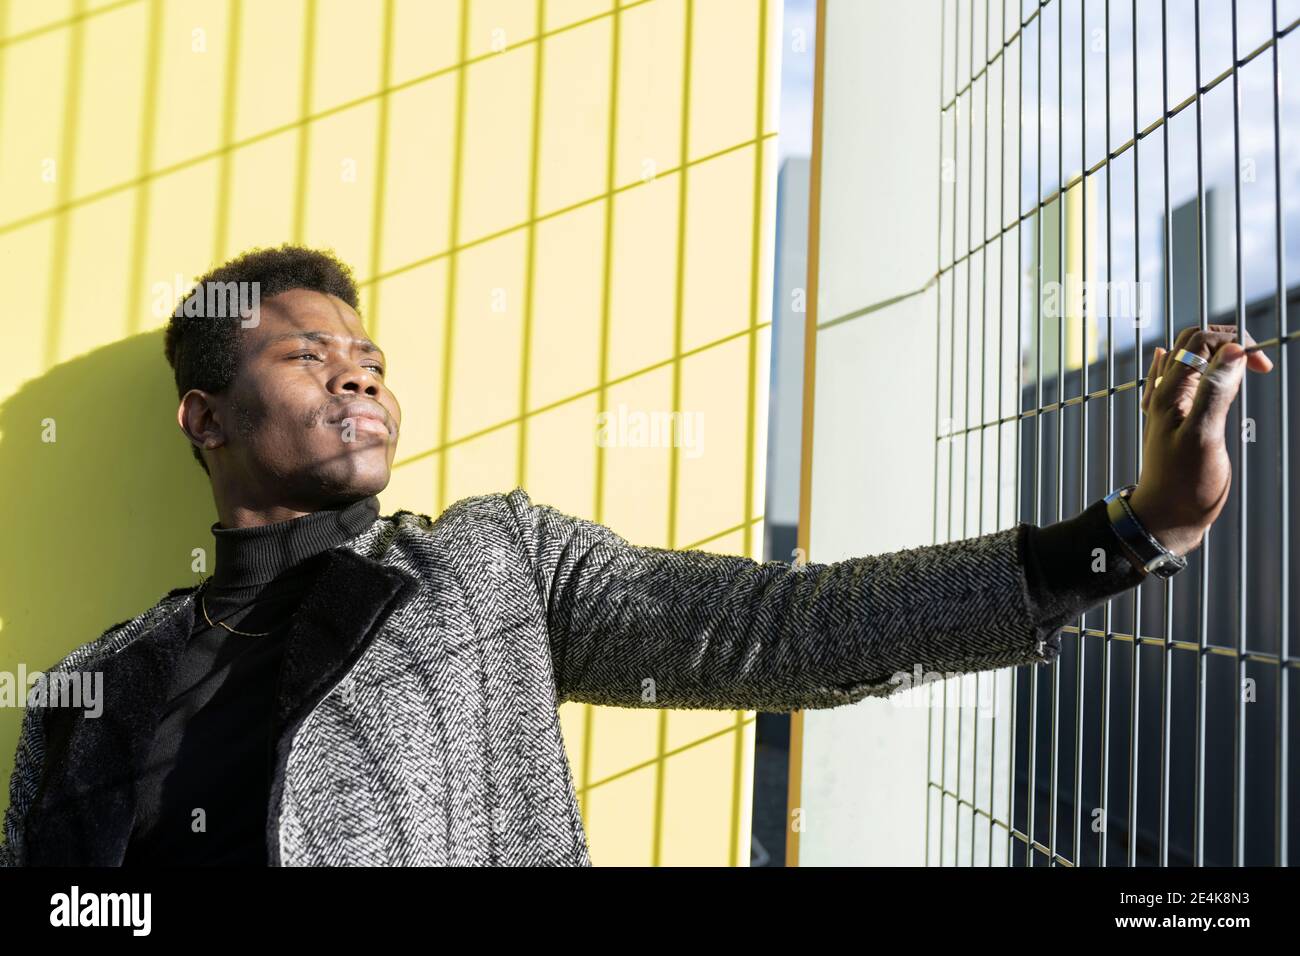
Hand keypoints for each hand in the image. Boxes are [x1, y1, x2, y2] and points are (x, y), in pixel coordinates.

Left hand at [1130, 323, 1273, 556]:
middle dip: (1228, 343)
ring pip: (1187, 362)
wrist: (1166, 518)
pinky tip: (1175, 362)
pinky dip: (1189, 369)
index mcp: (1170, 392)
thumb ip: (1216, 392)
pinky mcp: (1175, 422)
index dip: (1234, 342)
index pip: (1199, 341)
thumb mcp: (1205, 436)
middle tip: (1259, 365)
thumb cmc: (1185, 484)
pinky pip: (1175, 383)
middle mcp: (1165, 394)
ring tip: (1244, 366)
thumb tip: (1233, 350)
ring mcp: (1168, 407)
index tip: (1263, 366)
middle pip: (1192, 345)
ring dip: (1216, 355)